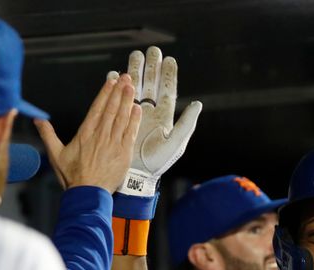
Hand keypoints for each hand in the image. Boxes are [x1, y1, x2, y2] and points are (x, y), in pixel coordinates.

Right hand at [35, 75, 141, 192]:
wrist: (88, 193)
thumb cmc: (72, 176)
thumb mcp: (55, 154)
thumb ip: (48, 134)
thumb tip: (37, 120)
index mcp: (85, 133)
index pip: (97, 108)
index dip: (105, 93)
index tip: (111, 81)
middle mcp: (100, 135)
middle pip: (111, 109)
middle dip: (118, 91)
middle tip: (126, 77)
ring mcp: (113, 143)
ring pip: (121, 117)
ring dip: (127, 101)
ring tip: (132, 87)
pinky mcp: (123, 153)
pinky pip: (130, 132)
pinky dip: (134, 120)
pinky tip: (137, 109)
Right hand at [113, 46, 201, 197]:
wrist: (137, 175)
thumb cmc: (157, 162)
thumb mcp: (175, 143)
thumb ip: (187, 123)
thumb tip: (197, 104)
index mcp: (165, 117)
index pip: (168, 91)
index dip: (169, 75)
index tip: (169, 60)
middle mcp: (151, 112)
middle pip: (151, 85)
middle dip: (152, 67)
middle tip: (152, 50)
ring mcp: (136, 114)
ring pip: (136, 88)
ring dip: (135, 72)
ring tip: (134, 56)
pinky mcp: (123, 118)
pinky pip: (119, 99)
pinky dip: (117, 87)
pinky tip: (115, 75)